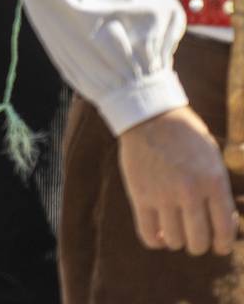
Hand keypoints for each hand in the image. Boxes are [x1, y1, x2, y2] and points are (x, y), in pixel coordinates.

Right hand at [117, 106, 237, 255]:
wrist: (151, 117)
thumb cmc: (187, 138)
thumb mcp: (213, 160)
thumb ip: (218, 192)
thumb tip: (221, 226)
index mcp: (214, 183)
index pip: (224, 231)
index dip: (223, 245)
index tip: (218, 246)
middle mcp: (190, 192)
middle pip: (198, 241)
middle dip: (199, 245)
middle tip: (195, 239)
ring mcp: (163, 195)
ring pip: (175, 240)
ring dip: (177, 241)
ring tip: (175, 232)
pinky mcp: (140, 195)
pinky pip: (148, 233)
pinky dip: (156, 240)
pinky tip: (159, 233)